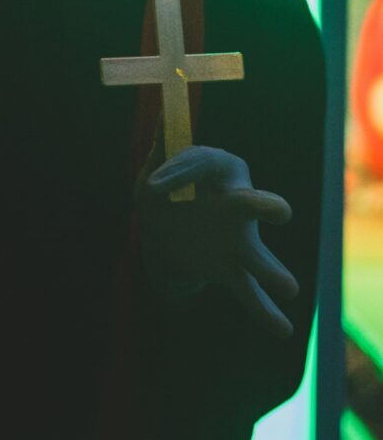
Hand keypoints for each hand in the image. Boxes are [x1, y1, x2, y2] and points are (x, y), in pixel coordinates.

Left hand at [135, 145, 298, 337]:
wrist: (160, 241)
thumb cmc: (160, 198)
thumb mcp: (151, 176)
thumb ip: (160, 154)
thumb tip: (164, 111)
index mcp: (216, 170)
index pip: (205, 164)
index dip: (180, 172)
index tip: (153, 186)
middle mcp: (236, 202)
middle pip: (251, 203)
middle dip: (265, 208)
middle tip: (279, 212)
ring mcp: (238, 239)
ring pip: (258, 255)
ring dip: (273, 272)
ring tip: (288, 288)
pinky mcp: (232, 268)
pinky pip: (251, 292)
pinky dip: (266, 311)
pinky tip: (282, 329)